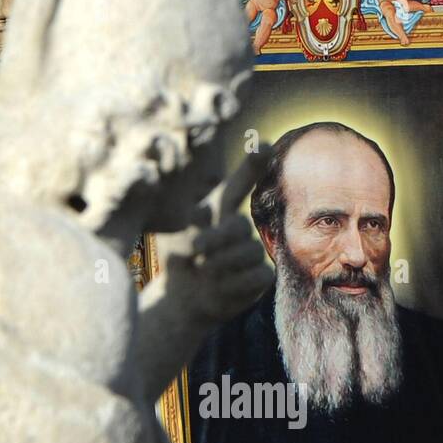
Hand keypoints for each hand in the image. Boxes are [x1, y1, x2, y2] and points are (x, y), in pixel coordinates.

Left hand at [159, 149, 274, 328]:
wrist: (182, 298)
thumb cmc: (180, 261)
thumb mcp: (177, 236)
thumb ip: (191, 221)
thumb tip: (201, 210)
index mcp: (220, 212)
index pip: (239, 185)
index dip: (252, 165)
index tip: (265, 144)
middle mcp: (240, 229)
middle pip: (239, 226)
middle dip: (216, 239)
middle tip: (196, 251)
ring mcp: (254, 253)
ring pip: (247, 253)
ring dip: (220, 264)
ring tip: (203, 271)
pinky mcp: (261, 278)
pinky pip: (256, 276)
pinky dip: (233, 284)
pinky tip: (219, 288)